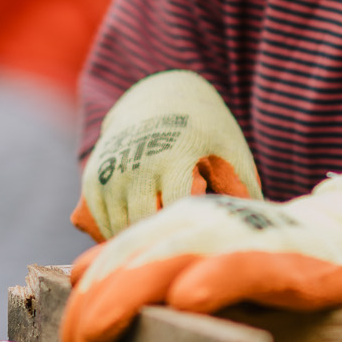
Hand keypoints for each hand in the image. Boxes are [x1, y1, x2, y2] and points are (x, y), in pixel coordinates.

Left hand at [60, 174, 341, 341]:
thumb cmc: (263, 260)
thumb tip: (80, 281)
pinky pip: (242, 266)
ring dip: (129, 294)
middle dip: (95, 305)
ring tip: (98, 331)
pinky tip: (188, 297)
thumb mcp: (199, 264)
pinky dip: (214, 278)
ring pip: (172, 259)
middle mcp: (199, 224)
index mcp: (174, 228)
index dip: (83, 298)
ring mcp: (239, 236)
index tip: (63, 341)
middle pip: (131, 260)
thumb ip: (148, 269)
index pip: (113, 258)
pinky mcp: (284, 256)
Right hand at [74, 70, 262, 240]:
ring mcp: (108, 176)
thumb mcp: (231, 150)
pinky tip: (144, 226)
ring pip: (120, 235)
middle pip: (146, 231)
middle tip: (188, 244)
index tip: (207, 238)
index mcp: (173, 157)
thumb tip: (251, 236)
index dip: (193, 233)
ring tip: (168, 234)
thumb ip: (243, 192)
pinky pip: (100, 230)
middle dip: (167, 243)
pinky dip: (120, 236)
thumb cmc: (205, 130)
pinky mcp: (91, 183)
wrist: (158, 97)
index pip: (177, 214)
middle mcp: (134, 167)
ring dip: (143, 243)